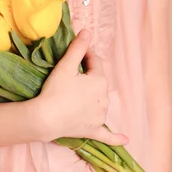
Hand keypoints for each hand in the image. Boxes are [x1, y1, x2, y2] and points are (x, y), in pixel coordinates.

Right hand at [35, 30, 128, 145]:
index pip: (96, 62)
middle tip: (73, 72)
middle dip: (89, 76)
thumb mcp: (66, 66)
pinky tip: (125, 139)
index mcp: (100, 81)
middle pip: (98, 82)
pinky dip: (116, 138)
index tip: (76, 50)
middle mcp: (104, 99)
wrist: (45, 118)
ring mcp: (100, 116)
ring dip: (95, 98)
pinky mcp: (93, 130)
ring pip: (101, 102)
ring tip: (81, 94)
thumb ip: (78, 48)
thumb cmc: (55, 90)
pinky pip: (107, 135)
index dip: (86, 54)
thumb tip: (87, 32)